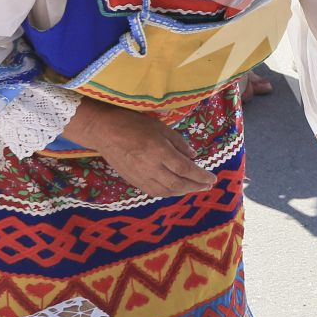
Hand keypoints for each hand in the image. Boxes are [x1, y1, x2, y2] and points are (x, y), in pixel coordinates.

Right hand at [65, 99, 215, 197]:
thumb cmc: (134, 124)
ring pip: (167, 191)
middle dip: (195, 186)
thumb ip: (179, 143)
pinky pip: (155, 192)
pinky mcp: (133, 181)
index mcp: (159, 151)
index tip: (212, 178)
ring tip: (194, 187)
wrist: (104, 131)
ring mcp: (141, 176)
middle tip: (207, 185)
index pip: (185, 169)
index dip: (201, 176)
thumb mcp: (161, 127)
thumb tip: (194, 157)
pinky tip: (176, 189)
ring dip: (183, 191)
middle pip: (178, 183)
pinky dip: (168, 193)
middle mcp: (151, 167)